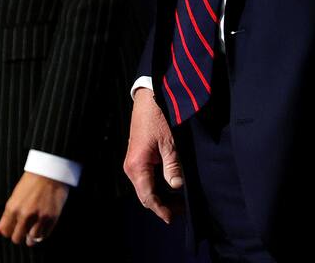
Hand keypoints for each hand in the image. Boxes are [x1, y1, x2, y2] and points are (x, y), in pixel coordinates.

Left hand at [0, 171, 69, 246]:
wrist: (50, 172)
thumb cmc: (31, 182)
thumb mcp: (15, 196)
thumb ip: (6, 216)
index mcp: (12, 208)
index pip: (5, 232)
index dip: (8, 231)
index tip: (13, 228)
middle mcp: (25, 215)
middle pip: (17, 238)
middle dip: (19, 235)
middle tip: (23, 230)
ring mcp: (39, 217)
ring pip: (31, 240)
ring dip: (31, 236)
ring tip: (34, 227)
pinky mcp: (51, 218)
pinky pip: (44, 235)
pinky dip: (42, 233)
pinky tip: (42, 225)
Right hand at [123, 87, 184, 223]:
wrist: (149, 97)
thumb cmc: (158, 117)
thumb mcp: (170, 143)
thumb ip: (173, 167)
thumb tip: (177, 187)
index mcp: (137, 166)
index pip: (148, 197)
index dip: (162, 210)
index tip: (175, 218)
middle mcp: (131, 167)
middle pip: (146, 195)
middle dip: (163, 205)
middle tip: (183, 210)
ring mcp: (133, 162)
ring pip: (146, 187)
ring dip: (162, 195)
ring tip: (180, 200)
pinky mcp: (138, 157)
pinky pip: (147, 177)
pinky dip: (158, 185)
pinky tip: (172, 185)